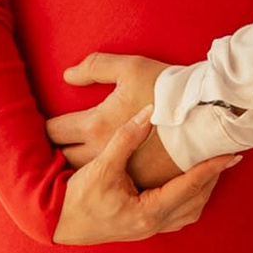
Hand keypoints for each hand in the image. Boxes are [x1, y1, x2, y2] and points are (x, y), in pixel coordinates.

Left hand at [50, 53, 171, 179]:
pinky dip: (107, 179)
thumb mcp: (130, 67)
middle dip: (54, 152)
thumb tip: (68, 76)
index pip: (54, 131)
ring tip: (72, 160)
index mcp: (96, 125)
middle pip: (63, 159)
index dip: (45, 128)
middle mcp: (104, 153)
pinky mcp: (142, 183)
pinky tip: (104, 172)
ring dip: (76, 169)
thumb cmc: (168, 88)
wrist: (207, 115)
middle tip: (51, 146)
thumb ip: (95, 67)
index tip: (46, 126)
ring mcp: (123, 172)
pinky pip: (115, 185)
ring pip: (86, 177)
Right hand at [54, 111, 237, 245]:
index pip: (191, 186)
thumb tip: (147, 113)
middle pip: (196, 200)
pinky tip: (187, 185)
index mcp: (148, 211)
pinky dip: (188, 200)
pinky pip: (177, 216)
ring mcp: (148, 229)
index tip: (232, 154)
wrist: (55, 222)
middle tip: (225, 155)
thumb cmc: (77, 198)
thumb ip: (126, 138)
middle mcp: (152, 224)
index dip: (212, 167)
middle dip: (212, 178)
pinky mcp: (141, 228)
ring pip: (189, 211)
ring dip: (202, 190)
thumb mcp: (102, 166)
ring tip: (211, 168)